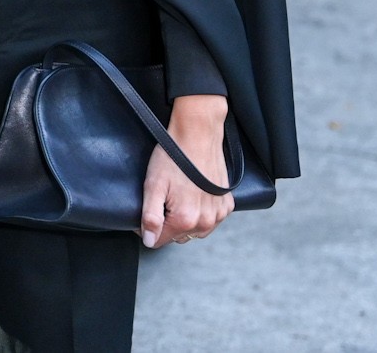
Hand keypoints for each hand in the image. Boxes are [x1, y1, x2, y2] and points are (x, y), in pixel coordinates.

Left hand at [140, 94, 233, 247]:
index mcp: (185, 220)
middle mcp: (205, 222)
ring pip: (195, 230)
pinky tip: (195, 194)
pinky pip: (211, 219)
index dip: (149, 228)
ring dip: (186, 220)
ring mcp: (218, 214)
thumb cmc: (174, 156)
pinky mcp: (227, 205)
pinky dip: (202, 212)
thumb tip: (149, 241)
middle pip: (178, 236)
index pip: (160, 240)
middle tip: (165, 198)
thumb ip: (150, 217)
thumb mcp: (154, 185)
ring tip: (180, 195)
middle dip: (168, 224)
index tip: (149, 210)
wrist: (198, 134)